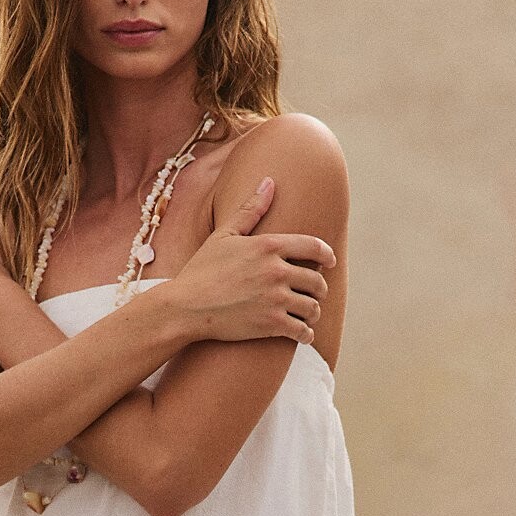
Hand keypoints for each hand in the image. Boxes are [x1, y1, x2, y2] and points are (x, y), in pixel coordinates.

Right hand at [168, 176, 332, 343]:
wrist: (186, 307)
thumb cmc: (202, 270)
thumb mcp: (224, 235)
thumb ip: (250, 210)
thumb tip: (270, 182)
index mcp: (269, 245)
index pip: (314, 247)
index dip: (327, 255)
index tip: (330, 262)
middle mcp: (276, 271)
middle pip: (317, 281)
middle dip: (319, 288)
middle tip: (314, 294)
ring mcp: (275, 299)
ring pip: (312, 307)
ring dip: (312, 312)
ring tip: (306, 315)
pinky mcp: (271, 325)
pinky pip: (302, 331)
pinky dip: (305, 334)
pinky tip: (302, 333)